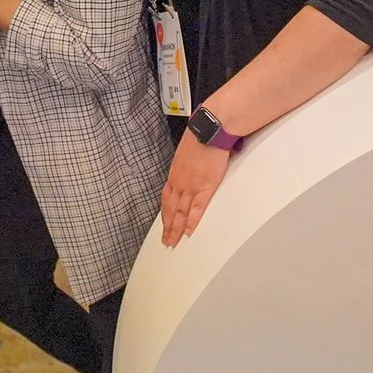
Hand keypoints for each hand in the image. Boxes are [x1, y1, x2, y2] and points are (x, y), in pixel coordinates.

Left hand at [159, 131, 233, 246]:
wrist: (208, 130)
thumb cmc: (200, 137)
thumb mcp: (186, 152)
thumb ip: (185, 165)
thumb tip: (188, 168)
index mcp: (175, 174)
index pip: (167, 199)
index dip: (165, 214)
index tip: (164, 224)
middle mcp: (179, 182)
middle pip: (171, 209)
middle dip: (168, 227)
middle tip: (166, 241)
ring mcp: (190, 186)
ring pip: (180, 212)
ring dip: (176, 229)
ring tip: (174, 242)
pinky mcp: (205, 186)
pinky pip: (197, 208)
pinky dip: (192, 221)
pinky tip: (189, 232)